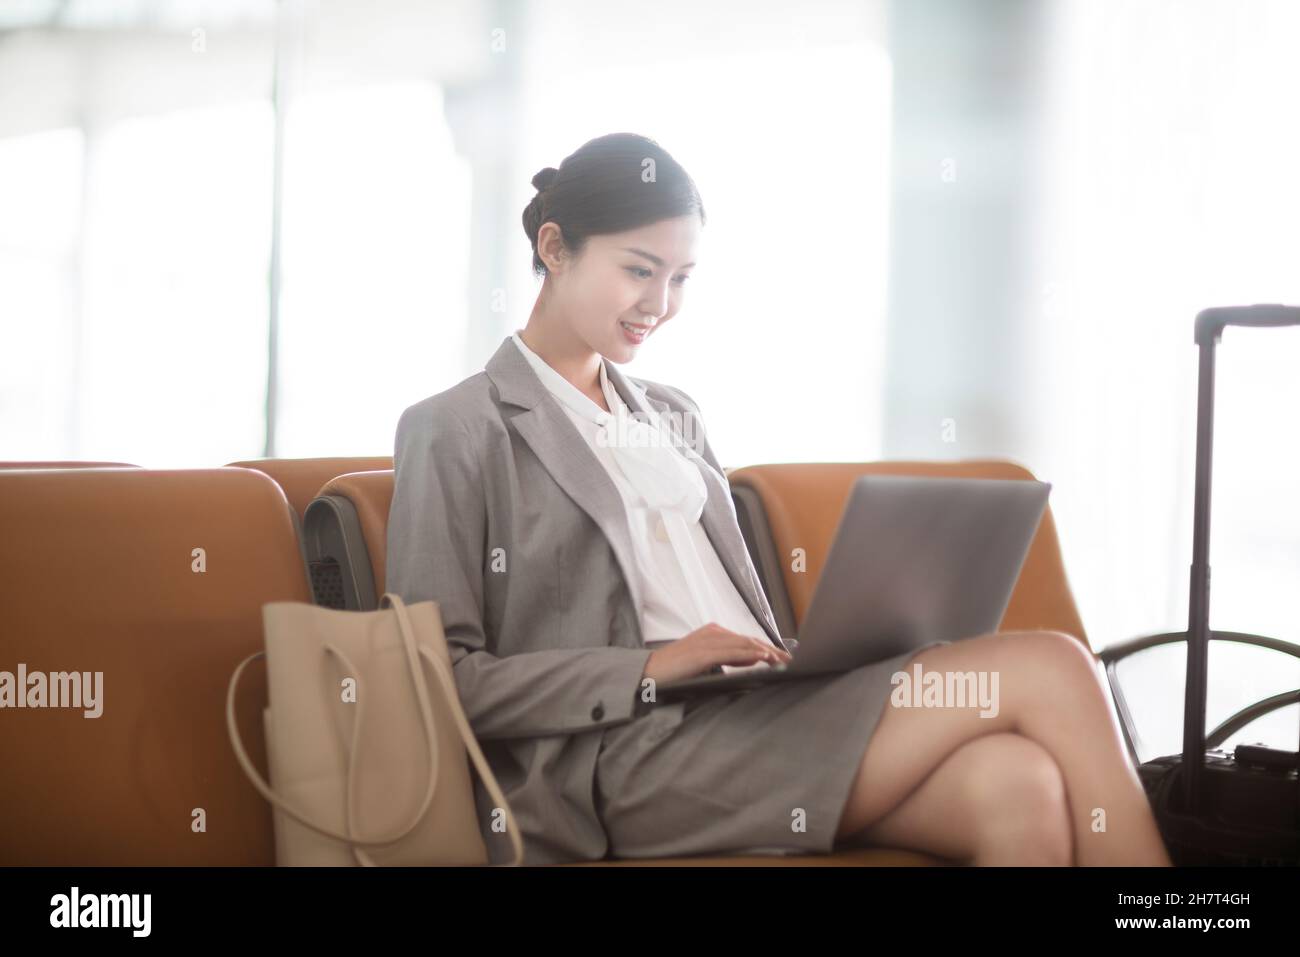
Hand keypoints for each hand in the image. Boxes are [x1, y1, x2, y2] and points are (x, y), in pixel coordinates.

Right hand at [641, 623, 792, 684]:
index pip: (746, 639)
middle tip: (790, 659)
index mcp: (713, 632)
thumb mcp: (706, 661)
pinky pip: (733, 652)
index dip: (767, 647)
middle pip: (749, 640)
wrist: (649, 671)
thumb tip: (755, 659)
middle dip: (772, 649)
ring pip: (744, 644)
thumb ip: (729, 658)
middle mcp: (713, 632)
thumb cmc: (676, 670)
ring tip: (783, 660)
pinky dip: (751, 655)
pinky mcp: (704, 652)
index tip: (783, 657)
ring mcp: (709, 641)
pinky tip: (764, 659)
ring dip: (767, 652)